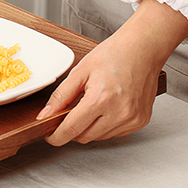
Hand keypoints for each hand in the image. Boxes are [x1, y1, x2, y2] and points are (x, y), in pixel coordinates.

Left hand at [37, 0, 187, 145]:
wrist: (142, 49)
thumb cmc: (113, 55)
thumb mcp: (80, 71)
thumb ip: (60, 96)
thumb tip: (45, 115)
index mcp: (101, 99)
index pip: (72, 129)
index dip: (56, 136)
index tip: (49, 136)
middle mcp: (119, 113)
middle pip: (84, 137)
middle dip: (72, 128)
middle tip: (69, 112)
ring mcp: (132, 119)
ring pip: (99, 137)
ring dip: (88, 127)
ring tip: (90, 103)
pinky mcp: (140, 121)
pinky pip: (114, 133)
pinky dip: (104, 125)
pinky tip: (105, 107)